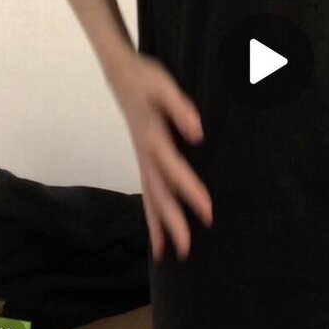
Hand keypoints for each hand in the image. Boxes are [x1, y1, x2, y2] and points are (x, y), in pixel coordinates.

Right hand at [107, 49, 212, 260]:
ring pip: (150, 199)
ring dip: (159, 227)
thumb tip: (197, 133)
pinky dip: (152, 216)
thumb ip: (181, 109)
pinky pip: (147, 193)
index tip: (208, 213)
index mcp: (153, 139)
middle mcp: (145, 155)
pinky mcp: (143, 160)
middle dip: (172, 223)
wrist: (120, 73)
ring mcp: (142, 160)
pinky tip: (159, 237)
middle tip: (188, 250)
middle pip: (158, 195)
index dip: (190, 192)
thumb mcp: (163, 87)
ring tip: (167, 255)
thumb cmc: (145, 79)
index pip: (174, 171)